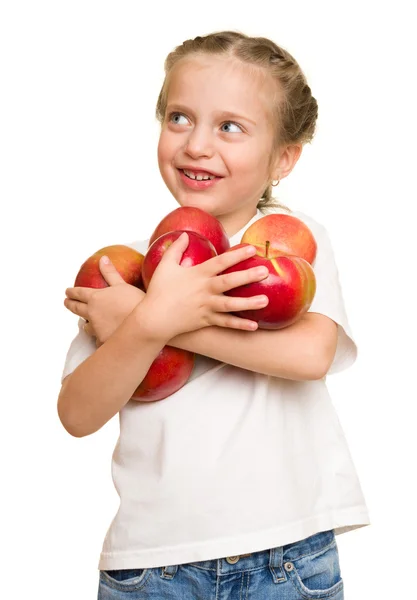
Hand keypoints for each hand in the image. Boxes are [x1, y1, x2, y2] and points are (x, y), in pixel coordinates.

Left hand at [64, 256, 145, 345]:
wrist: (146, 324)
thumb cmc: (136, 302)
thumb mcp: (123, 285)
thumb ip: (110, 273)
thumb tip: (103, 259)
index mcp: (95, 298)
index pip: (78, 293)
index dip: (72, 292)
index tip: (67, 292)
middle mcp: (92, 313)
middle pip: (76, 308)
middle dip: (70, 304)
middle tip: (67, 302)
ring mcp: (97, 328)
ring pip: (86, 327)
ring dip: (85, 324)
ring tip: (86, 324)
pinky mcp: (103, 341)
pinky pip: (97, 341)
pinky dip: (99, 339)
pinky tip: (102, 340)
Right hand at [138, 232, 269, 341]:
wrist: (153, 318)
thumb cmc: (159, 291)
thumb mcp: (165, 266)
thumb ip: (176, 249)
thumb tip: (184, 234)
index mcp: (197, 274)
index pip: (220, 262)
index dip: (236, 255)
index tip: (252, 249)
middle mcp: (204, 290)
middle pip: (229, 282)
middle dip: (248, 276)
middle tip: (265, 272)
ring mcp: (206, 306)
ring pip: (231, 305)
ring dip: (248, 303)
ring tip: (265, 300)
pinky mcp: (205, 320)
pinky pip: (225, 323)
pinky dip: (239, 325)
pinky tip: (254, 326)